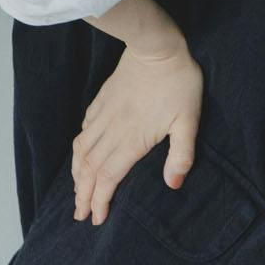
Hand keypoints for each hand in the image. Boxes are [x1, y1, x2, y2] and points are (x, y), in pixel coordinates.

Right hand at [72, 35, 204, 225]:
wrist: (157, 47)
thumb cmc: (179, 84)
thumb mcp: (189, 121)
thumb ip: (181, 155)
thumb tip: (173, 185)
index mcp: (132, 140)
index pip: (109, 177)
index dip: (100, 200)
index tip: (95, 218)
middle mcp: (112, 130)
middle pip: (90, 169)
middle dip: (83, 194)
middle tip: (78, 214)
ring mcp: (104, 115)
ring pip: (82, 151)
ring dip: (76, 175)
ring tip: (75, 192)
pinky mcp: (101, 102)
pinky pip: (83, 131)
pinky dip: (78, 150)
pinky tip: (80, 156)